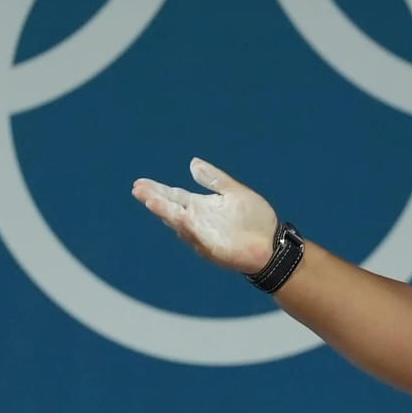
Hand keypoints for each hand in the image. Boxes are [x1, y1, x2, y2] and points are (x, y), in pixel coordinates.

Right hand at [131, 158, 279, 272]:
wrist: (273, 244)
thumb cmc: (256, 220)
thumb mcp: (234, 192)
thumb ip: (214, 179)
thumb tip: (192, 163)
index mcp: (202, 206)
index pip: (174, 196)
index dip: (157, 190)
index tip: (140, 183)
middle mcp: (198, 221)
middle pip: (171, 209)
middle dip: (154, 199)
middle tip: (137, 189)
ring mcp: (203, 236)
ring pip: (180, 223)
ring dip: (165, 212)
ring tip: (150, 200)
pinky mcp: (213, 249)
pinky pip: (198, 237)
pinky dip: (188, 228)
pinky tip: (180, 217)